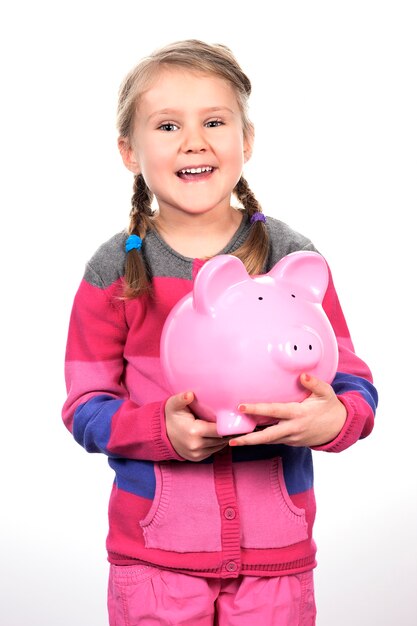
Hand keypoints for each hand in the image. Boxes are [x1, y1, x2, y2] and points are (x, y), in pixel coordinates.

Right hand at [165, 392, 229, 460]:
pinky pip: (212, 451)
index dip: (226, 425)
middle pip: (221, 439)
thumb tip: (190, 394)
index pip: (219, 430)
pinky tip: (214, 436)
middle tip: (229, 423)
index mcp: (194, 431)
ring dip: (222, 439)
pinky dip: (215, 444)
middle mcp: (196, 445)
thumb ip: (182, 398)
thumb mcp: (174, 404)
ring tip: (223, 429)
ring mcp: (196, 453)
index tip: (229, 418)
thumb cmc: (171, 417)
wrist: (160, 434)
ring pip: (218, 446)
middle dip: (226, 432)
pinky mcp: (196, 458)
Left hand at [229, 373, 346, 447]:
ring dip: (252, 441)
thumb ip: (314, 383)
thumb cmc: (330, 407)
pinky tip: (247, 436)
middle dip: (249, 439)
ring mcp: (292, 437)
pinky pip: (274, 440)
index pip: (274, 411)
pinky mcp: (291, 441)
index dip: (257, 409)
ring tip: (233, 439)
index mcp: (299, 414)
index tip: (241, 407)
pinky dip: (261, 439)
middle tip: (232, 439)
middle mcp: (293, 428)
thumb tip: (302, 375)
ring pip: (269, 440)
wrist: (340, 428)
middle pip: (267, 436)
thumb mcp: (326, 393)